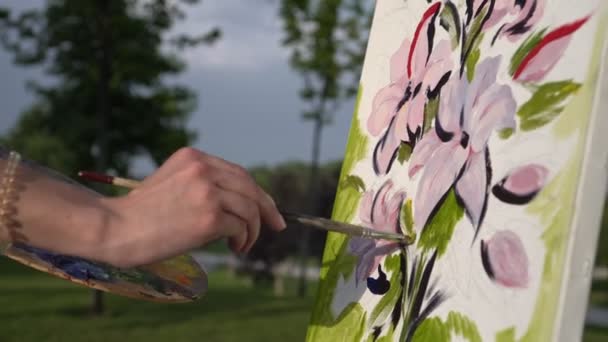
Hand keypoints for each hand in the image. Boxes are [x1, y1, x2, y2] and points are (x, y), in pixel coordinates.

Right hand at [100, 147, 285, 267]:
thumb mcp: (171, 183)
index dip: (257, 192)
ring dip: (253, 230)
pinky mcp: (210, 216)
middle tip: (277, 226)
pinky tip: (235, 248)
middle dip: (268, 209)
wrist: (114, 229)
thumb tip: (241, 204)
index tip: (269, 208)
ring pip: (250, 208)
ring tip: (243, 245)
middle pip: (250, 187)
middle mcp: (203, 168)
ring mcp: (207, 191)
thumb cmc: (140, 214)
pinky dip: (244, 240)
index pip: (238, 173)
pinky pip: (241, 227)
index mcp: (193, 156)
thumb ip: (203, 184)